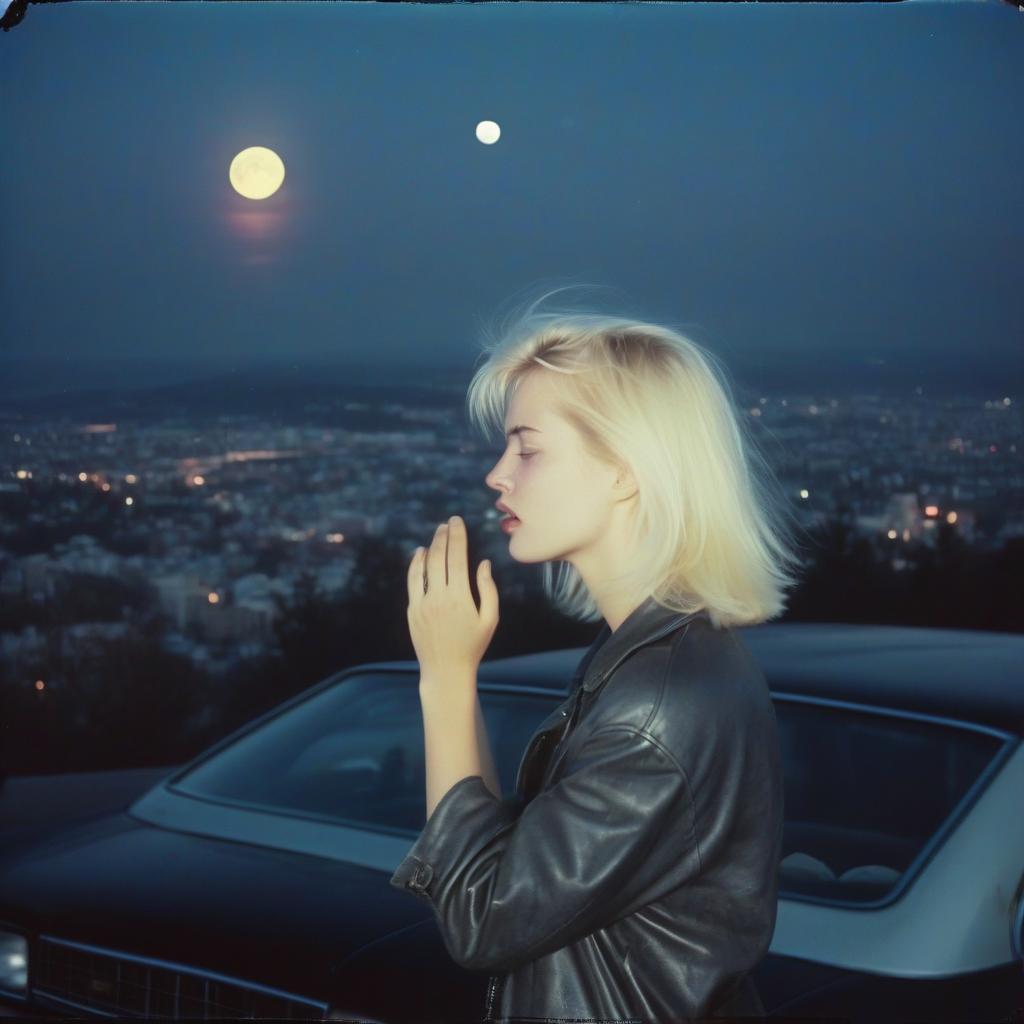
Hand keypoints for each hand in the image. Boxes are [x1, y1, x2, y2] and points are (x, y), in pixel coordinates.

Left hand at [407, 515, 499, 683]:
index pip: (457, 558)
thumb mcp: (490, 619)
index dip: (457, 536)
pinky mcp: (412, 610)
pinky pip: (413, 581)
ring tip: (437, 534)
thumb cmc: (473, 645)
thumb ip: (488, 589)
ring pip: (424, 567)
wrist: (446, 670)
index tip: (457, 522)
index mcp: (460, 597)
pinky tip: (420, 553)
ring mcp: (422, 604)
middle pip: (439, 557)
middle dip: (444, 536)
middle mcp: (439, 597)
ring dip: (430, 547)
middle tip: (447, 523)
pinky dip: (416, 565)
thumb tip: (484, 563)